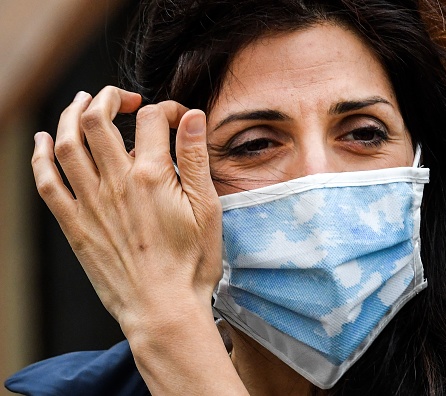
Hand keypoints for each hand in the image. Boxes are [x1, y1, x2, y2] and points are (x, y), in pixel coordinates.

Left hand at [31, 87, 222, 333]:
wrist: (163, 309)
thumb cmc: (192, 263)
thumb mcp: (208, 210)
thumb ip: (196, 159)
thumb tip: (191, 116)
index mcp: (154, 176)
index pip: (152, 119)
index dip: (165, 108)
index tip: (175, 118)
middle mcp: (116, 183)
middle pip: (97, 119)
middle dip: (107, 98)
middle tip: (121, 99)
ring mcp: (91, 204)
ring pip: (67, 144)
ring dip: (71, 115)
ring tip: (82, 103)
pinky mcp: (75, 225)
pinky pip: (47, 183)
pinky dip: (40, 157)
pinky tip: (44, 141)